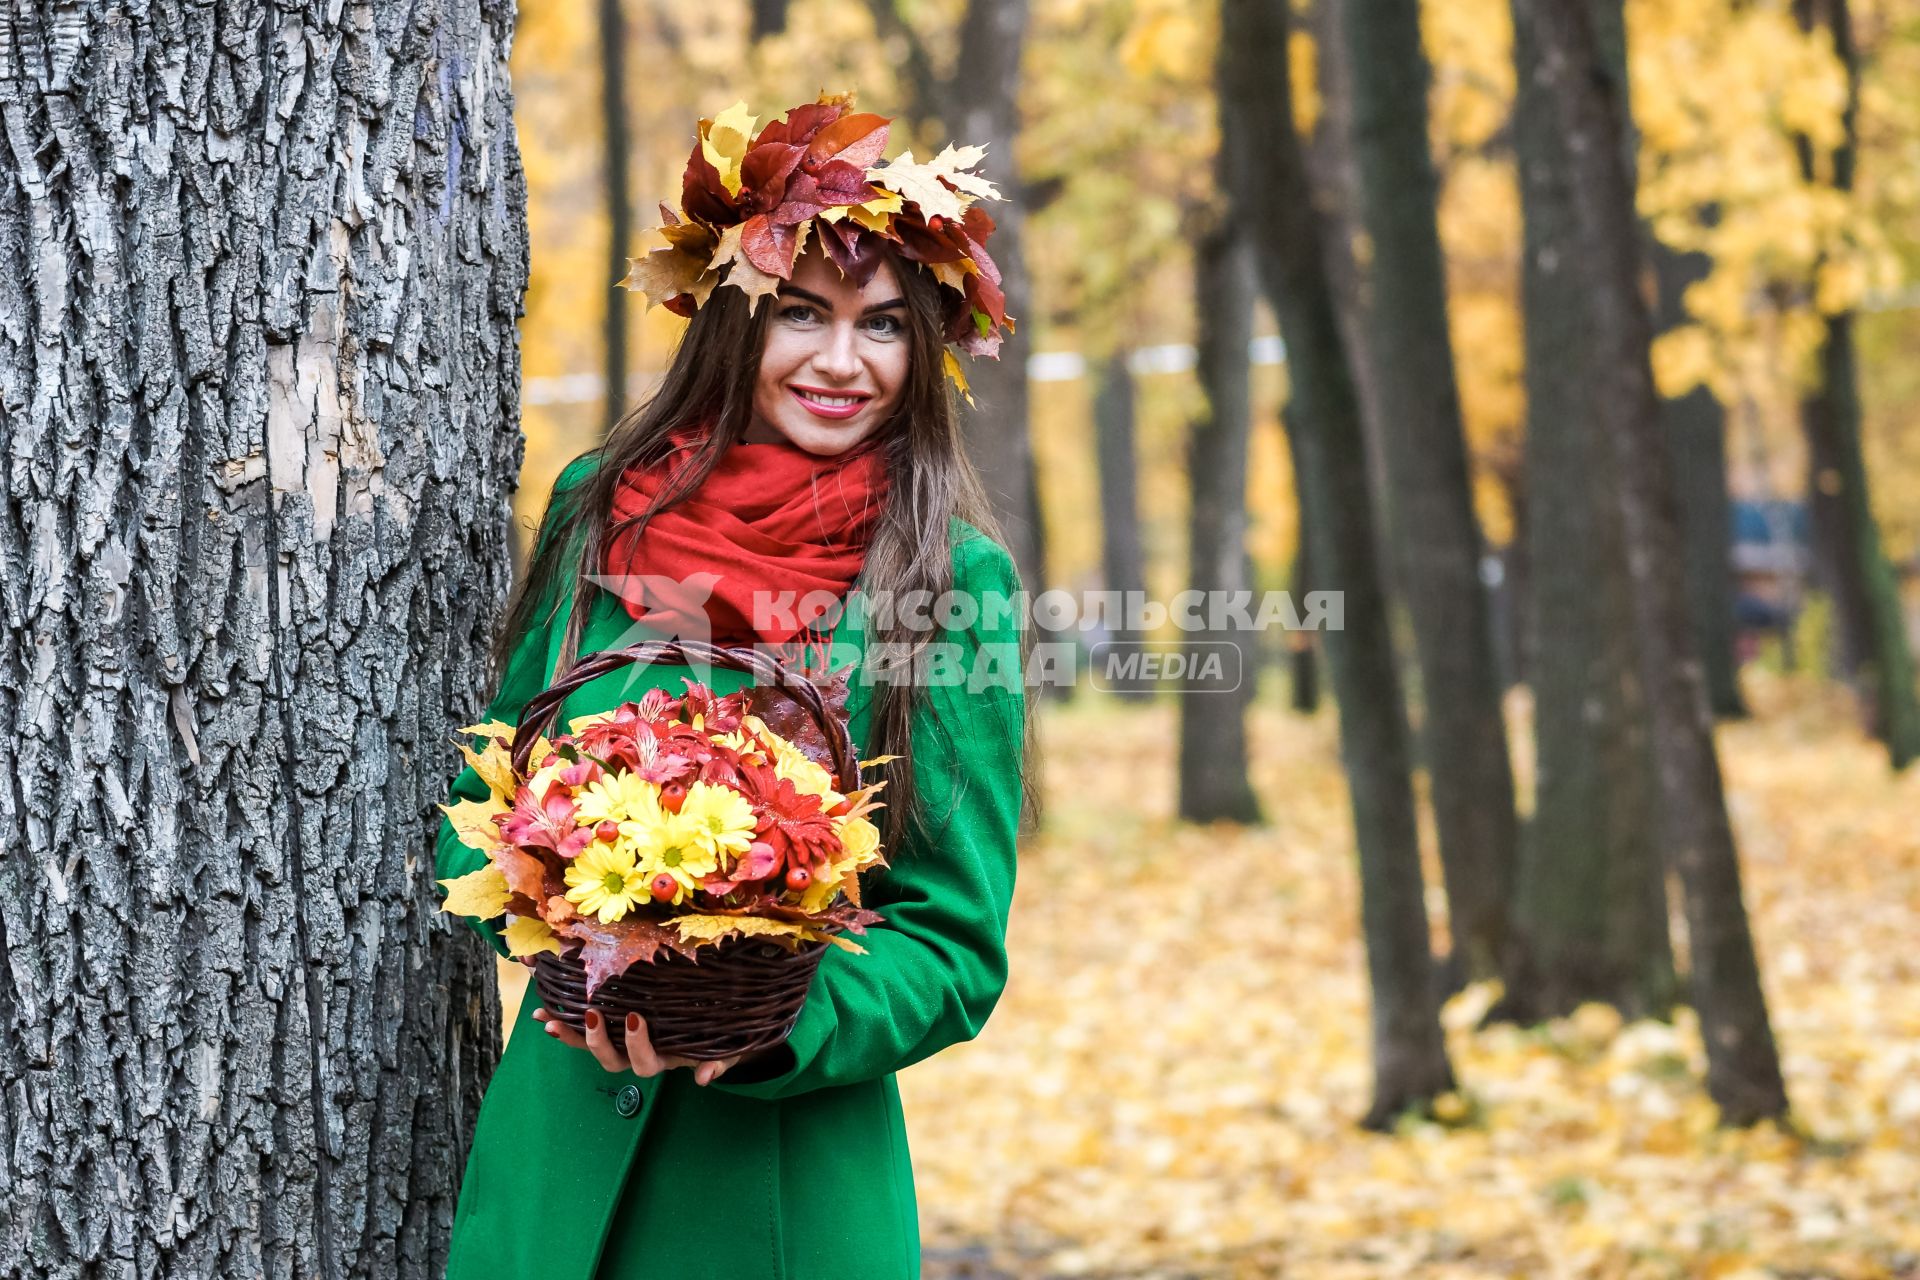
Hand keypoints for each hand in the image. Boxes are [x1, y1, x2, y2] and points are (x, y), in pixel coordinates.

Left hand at [533, 1004, 743, 1085]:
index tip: (633, 1018)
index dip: (636, 1045)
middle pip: (613, 1060)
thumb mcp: (728, 1049)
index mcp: (665, 1058)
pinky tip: (542, 1013)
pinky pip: (587, 1029)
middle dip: (598, 1041)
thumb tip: (705, 1077)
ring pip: (594, 1047)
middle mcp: (641, 1055)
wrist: (721, 1028)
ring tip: (548, 1021)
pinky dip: (565, 1022)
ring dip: (570, 1036)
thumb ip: (719, 1062)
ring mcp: (625, 1042)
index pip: (646, 1062)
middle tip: (592, 1015)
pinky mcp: (616, 1027)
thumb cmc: (724, 1038)